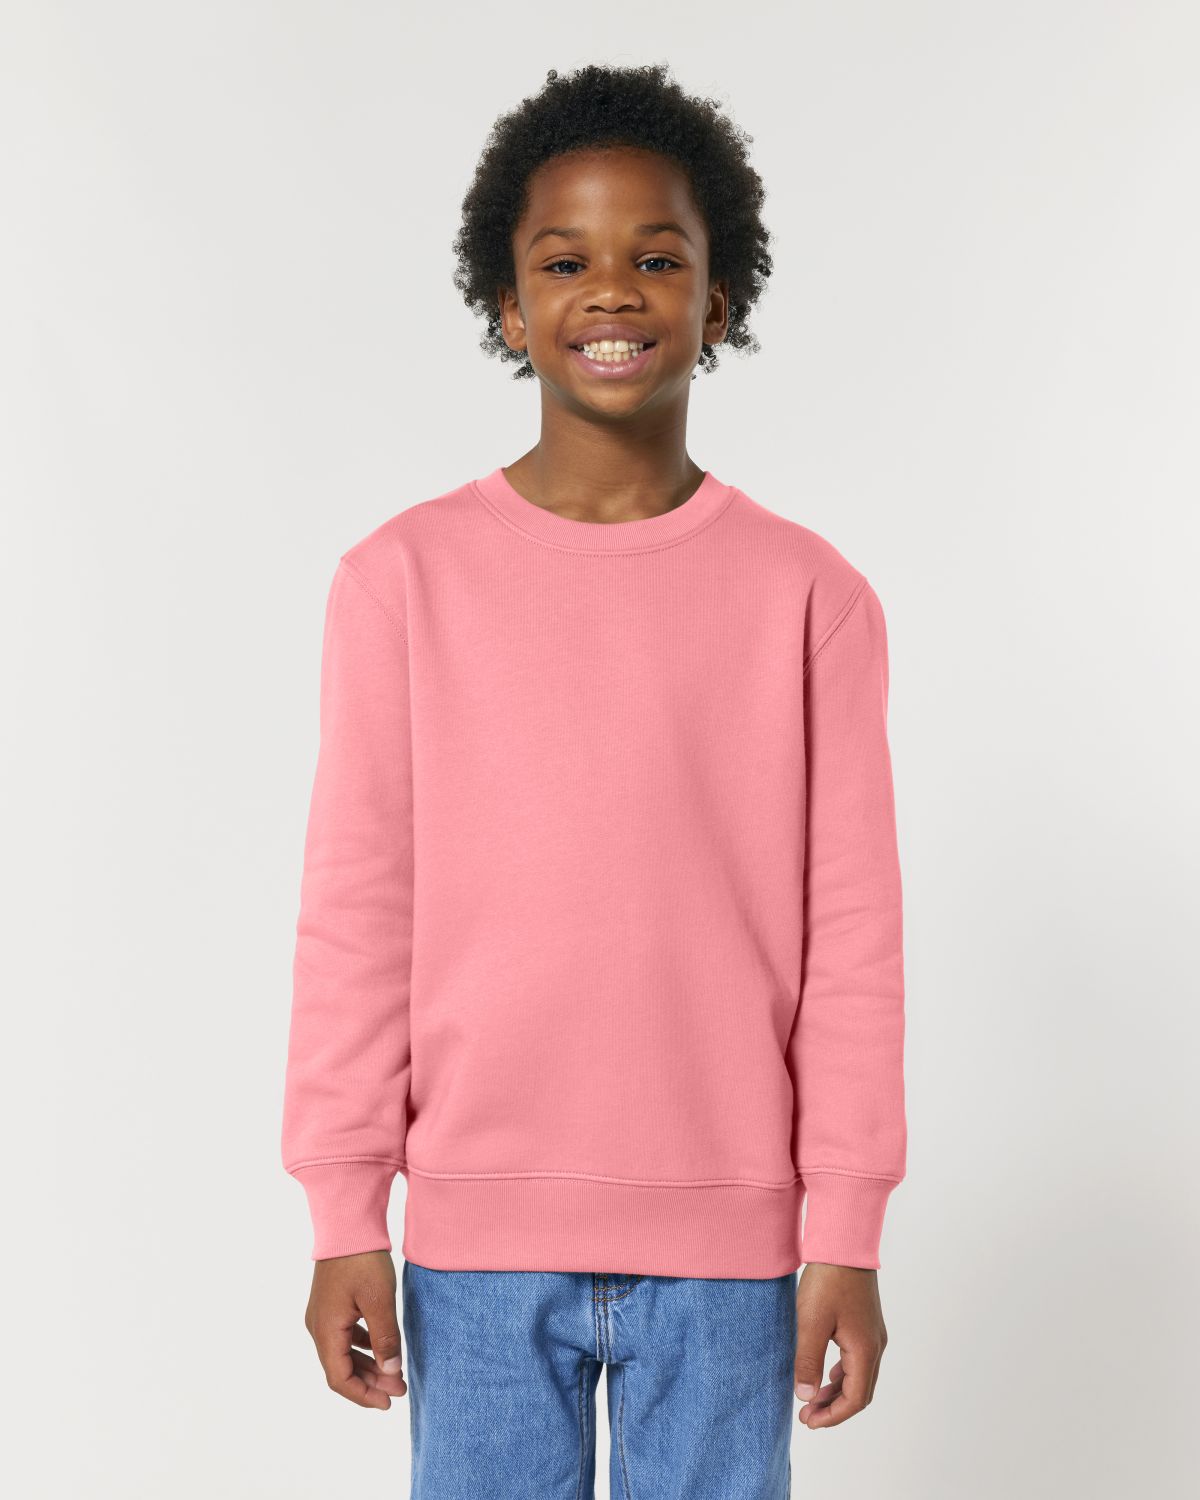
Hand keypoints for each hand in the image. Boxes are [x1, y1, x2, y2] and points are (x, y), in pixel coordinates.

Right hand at [304, 1249, 407, 1409]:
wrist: (348, 1223)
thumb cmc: (363, 1260)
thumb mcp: (380, 1301)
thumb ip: (385, 1338)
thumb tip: (390, 1373)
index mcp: (325, 1330)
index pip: (339, 1378)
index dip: (363, 1395)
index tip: (389, 1402)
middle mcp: (318, 1326)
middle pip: (341, 1368)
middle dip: (370, 1382)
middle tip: (400, 1388)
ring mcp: (322, 1315)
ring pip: (343, 1352)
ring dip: (368, 1365)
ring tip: (395, 1372)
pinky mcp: (331, 1304)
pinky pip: (344, 1336)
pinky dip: (363, 1347)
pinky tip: (382, 1346)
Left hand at [793, 1262, 887, 1428]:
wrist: (843, 1243)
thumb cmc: (827, 1280)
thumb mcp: (811, 1322)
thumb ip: (808, 1361)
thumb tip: (806, 1396)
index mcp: (864, 1349)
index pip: (855, 1399)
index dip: (833, 1416)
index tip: (809, 1421)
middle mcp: (875, 1345)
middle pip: (860, 1391)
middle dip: (834, 1408)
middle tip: (807, 1415)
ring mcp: (873, 1333)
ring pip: (859, 1375)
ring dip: (837, 1391)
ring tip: (812, 1398)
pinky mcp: (866, 1323)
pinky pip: (858, 1359)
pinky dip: (842, 1374)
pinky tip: (825, 1373)